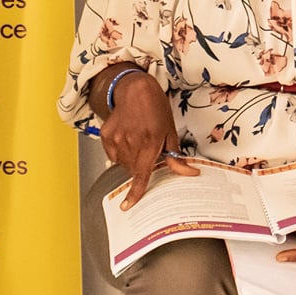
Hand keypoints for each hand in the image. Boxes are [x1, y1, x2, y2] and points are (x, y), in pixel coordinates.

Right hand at [101, 70, 191, 208]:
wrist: (135, 89)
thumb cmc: (155, 108)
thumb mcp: (170, 131)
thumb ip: (176, 157)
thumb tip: (189, 173)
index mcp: (149, 142)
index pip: (141, 174)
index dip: (135, 192)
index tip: (128, 205)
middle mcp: (131, 141)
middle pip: (133, 170)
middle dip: (141, 167)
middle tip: (147, 151)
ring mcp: (116, 138)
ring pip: (122, 163)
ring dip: (131, 160)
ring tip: (137, 141)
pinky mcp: (106, 135)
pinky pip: (112, 155)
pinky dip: (120, 152)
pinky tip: (127, 137)